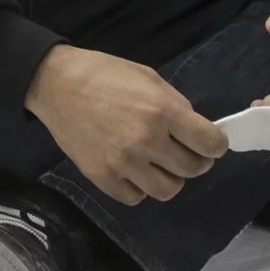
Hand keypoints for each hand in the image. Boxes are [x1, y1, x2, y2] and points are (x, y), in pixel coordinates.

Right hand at [25, 45, 226, 204]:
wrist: (54, 83)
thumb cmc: (103, 73)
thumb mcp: (148, 77)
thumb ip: (175, 104)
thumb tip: (195, 130)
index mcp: (161, 111)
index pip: (211, 144)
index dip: (215, 144)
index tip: (208, 142)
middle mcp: (146, 140)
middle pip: (193, 169)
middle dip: (194, 160)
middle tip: (180, 149)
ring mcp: (123, 163)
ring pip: (168, 190)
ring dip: (168, 177)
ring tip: (156, 162)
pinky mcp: (102, 177)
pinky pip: (136, 197)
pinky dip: (138, 186)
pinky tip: (131, 169)